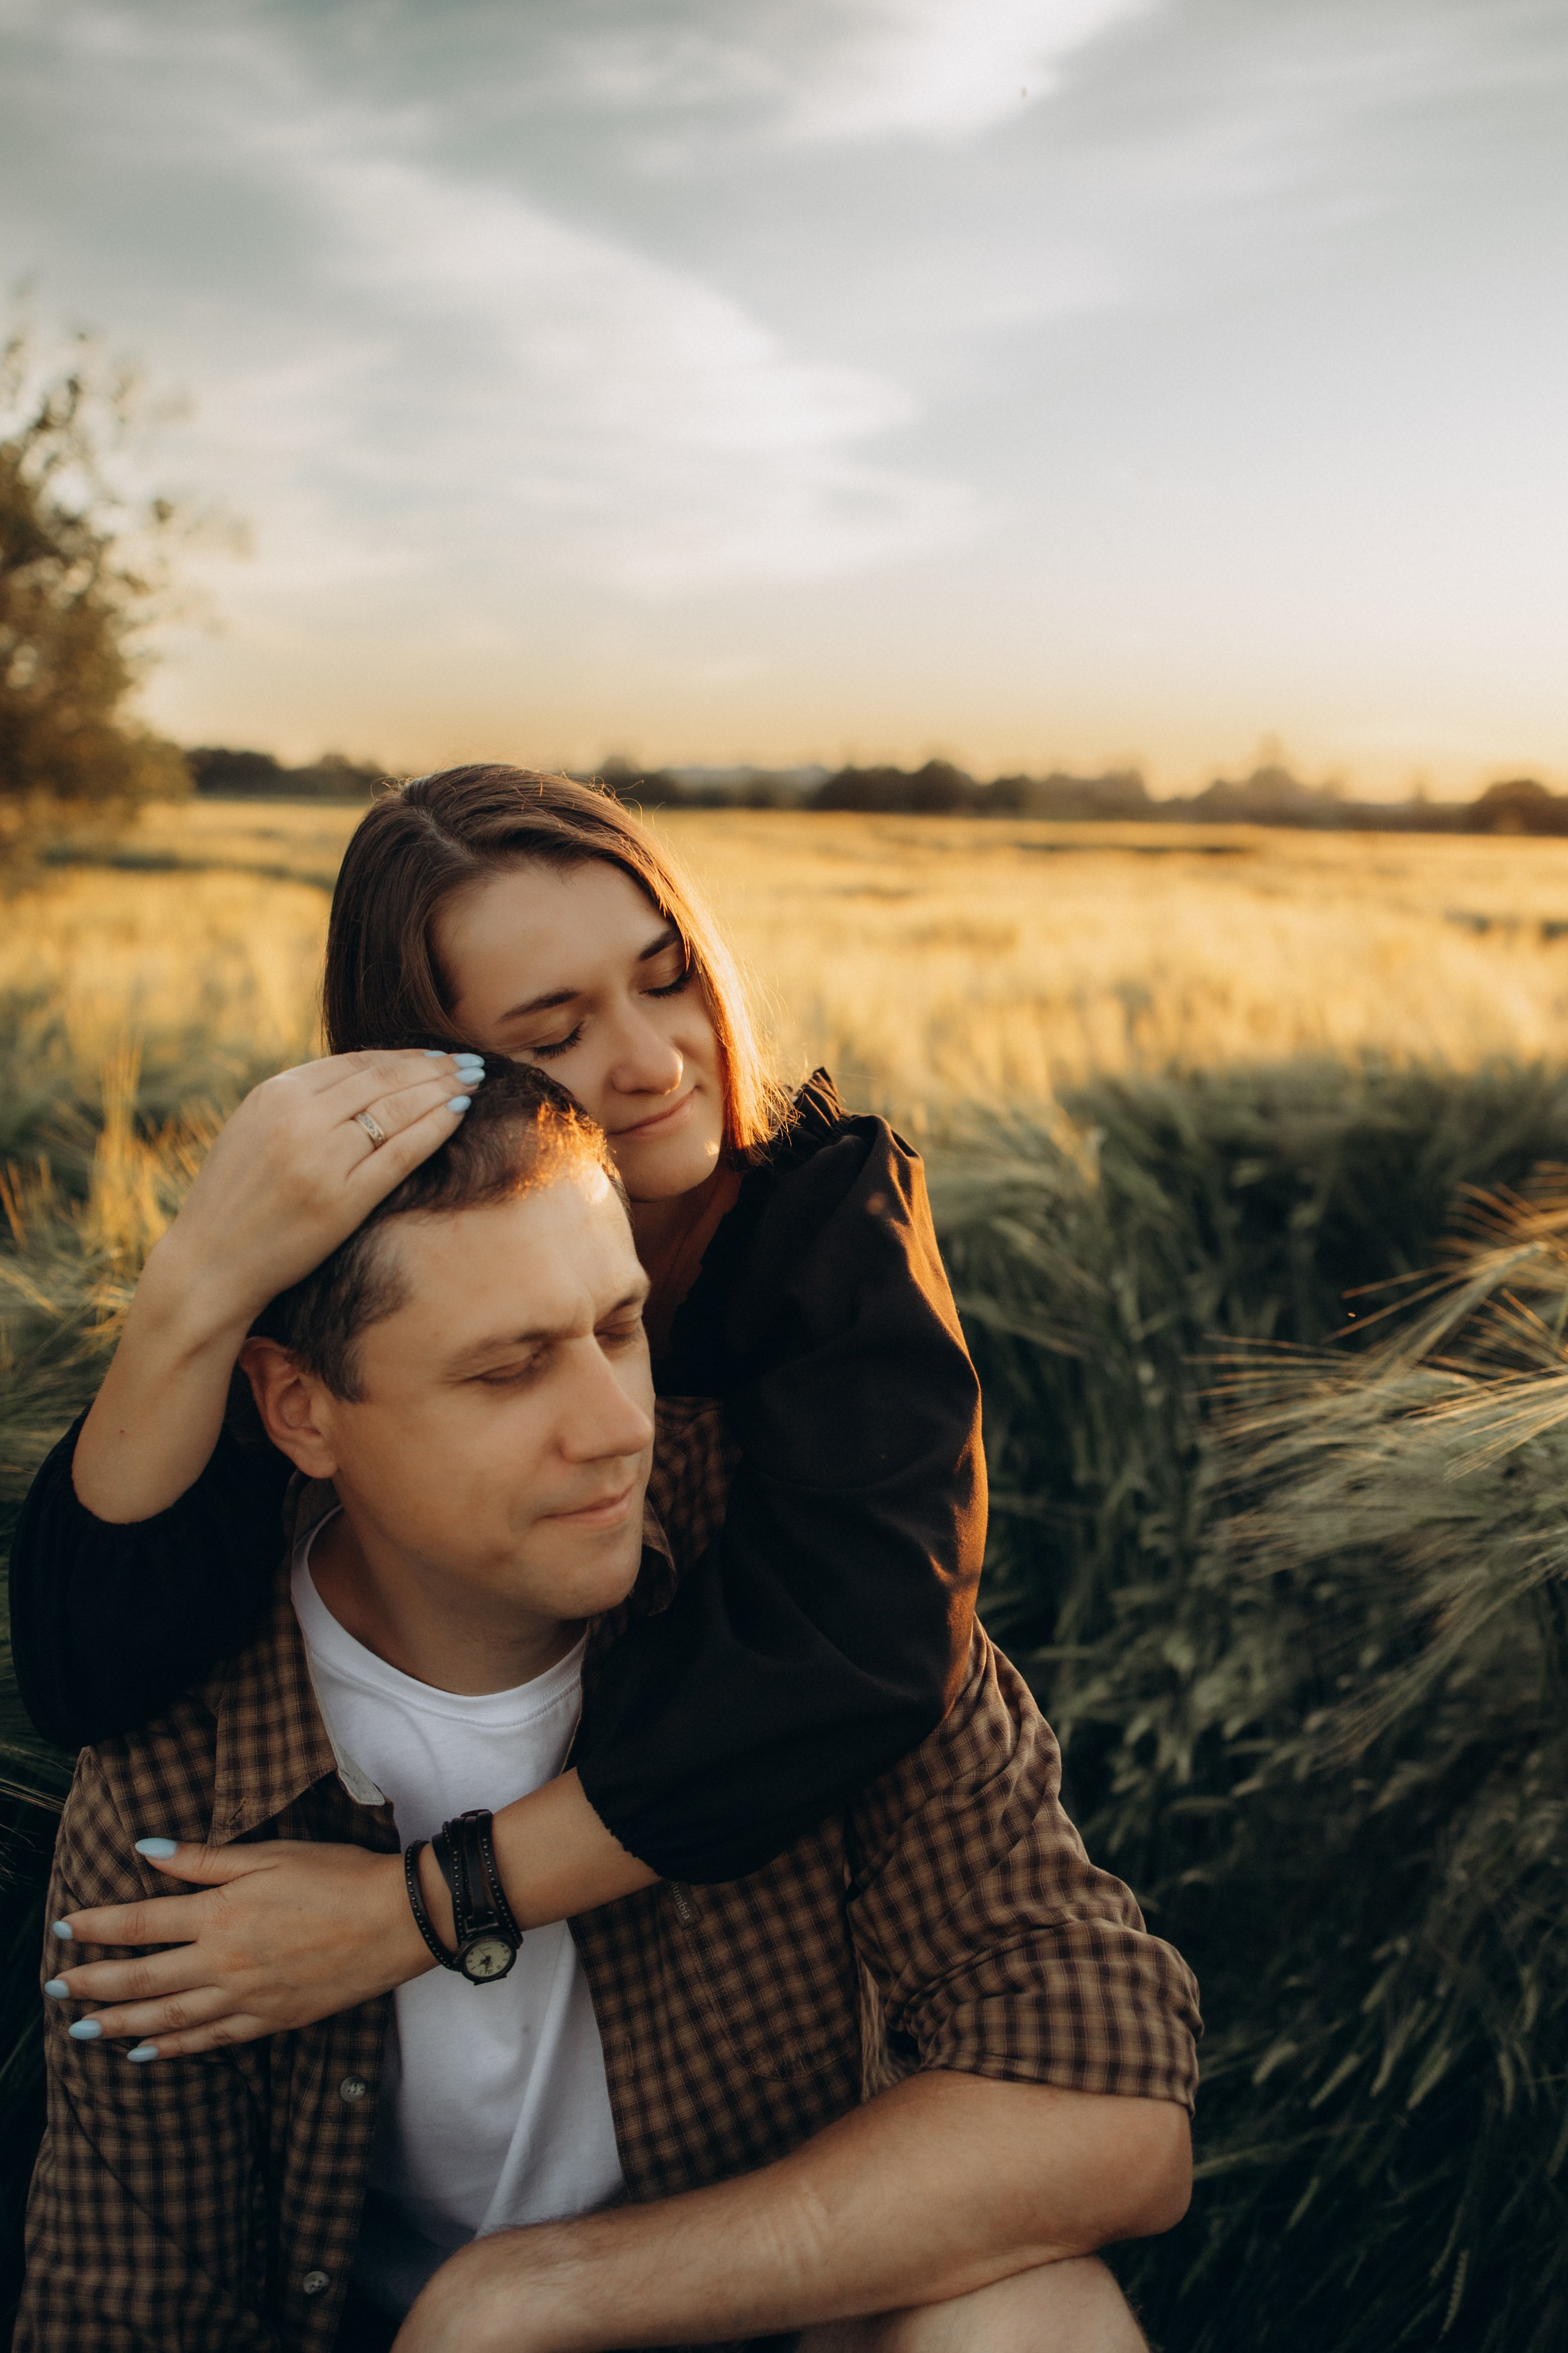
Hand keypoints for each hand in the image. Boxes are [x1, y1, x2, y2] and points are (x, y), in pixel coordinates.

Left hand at [44, 1837, 455, 2059]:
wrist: (396, 1920)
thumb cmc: (337, 1875)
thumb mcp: (269, 1854)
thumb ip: (203, 1859)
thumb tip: (145, 1852)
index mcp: (221, 1913)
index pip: (141, 1922)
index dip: (97, 1926)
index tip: (63, 1928)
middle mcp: (224, 1962)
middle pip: (143, 1977)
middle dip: (94, 1984)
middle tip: (56, 1991)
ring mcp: (246, 1998)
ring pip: (169, 2017)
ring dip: (121, 2024)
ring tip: (86, 2031)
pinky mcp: (271, 2020)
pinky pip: (211, 2041)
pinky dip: (175, 2050)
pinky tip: (149, 2053)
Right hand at [148, 1047, 487, 1327]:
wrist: (209, 1264)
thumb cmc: (235, 1201)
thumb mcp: (253, 1130)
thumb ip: (297, 1102)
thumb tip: (358, 1079)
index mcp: (274, 1094)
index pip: (354, 1063)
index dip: (401, 1056)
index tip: (433, 1055)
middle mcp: (298, 1117)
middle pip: (383, 1079)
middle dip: (433, 1067)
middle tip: (468, 1061)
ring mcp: (323, 1157)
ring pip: (398, 1107)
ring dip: (443, 1088)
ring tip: (472, 1079)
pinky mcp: (343, 1198)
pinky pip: (402, 1151)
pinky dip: (436, 1127)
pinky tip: (460, 1111)